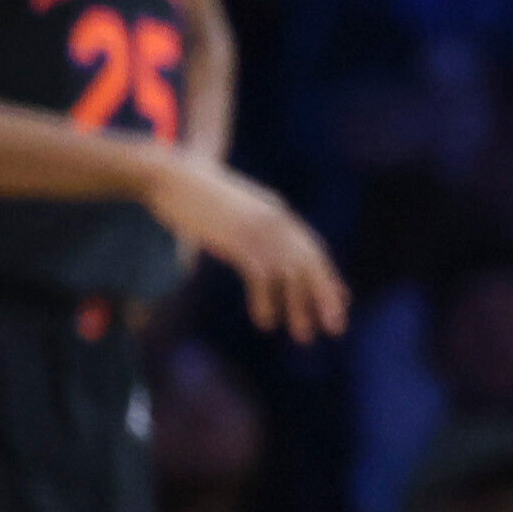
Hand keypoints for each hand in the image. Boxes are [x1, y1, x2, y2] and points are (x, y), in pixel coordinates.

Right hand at [148, 152, 349, 340]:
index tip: (341, 300)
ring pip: (291, 273)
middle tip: (335, 328)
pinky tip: (265, 321)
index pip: (313, 248)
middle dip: (326, 296)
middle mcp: (276, 220)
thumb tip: (255, 251)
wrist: (171, 176)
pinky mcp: (238, 239)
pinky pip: (262, 276)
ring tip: (302, 335)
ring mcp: (258, 229)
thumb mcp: (235, 209)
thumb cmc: (196, 195)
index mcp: (277, 212)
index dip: (328, 276)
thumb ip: (253, 226)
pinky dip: (266, 301)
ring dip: (299, 307)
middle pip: (312, 262)